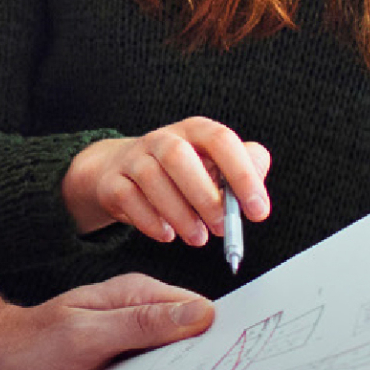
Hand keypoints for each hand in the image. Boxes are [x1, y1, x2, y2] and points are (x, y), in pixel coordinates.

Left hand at [0, 274, 214, 369]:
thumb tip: (203, 314)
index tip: (253, 358)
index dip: (226, 333)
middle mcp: (139, 314)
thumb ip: (141, 323)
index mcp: (136, 295)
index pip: (199, 309)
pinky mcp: (124, 365)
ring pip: (179, 359)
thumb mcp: (86, 335)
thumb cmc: (31, 347)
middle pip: (195, 336)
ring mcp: (132, 340)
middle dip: (216, 358)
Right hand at [63, 118, 271, 244]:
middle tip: (222, 227)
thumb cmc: (180, 173)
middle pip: (177, 156)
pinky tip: (167, 234)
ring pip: (151, 178)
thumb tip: (257, 186)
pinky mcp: (112, 182)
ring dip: (179, 214)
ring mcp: (133, 158)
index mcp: (194, 131)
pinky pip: (128, 198)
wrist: (121, 172)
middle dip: (204, 196)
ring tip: (197, 237)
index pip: (220, 139)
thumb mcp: (214, 166)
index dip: (242, 174)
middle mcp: (161, 139)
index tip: (257, 211)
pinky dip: (150, 221)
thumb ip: (244, 169)